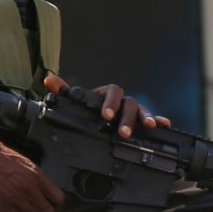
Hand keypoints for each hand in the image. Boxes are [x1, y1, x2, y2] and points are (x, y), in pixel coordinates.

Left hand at [44, 73, 167, 137]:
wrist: (100, 115)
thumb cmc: (89, 107)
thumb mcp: (76, 100)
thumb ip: (63, 90)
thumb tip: (48, 79)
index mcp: (107, 94)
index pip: (111, 92)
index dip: (110, 102)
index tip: (106, 115)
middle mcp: (122, 100)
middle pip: (128, 103)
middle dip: (126, 117)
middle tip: (122, 132)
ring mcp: (134, 109)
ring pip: (141, 110)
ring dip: (145, 117)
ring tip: (149, 127)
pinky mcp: (142, 119)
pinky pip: (154, 117)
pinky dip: (160, 119)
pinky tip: (164, 124)